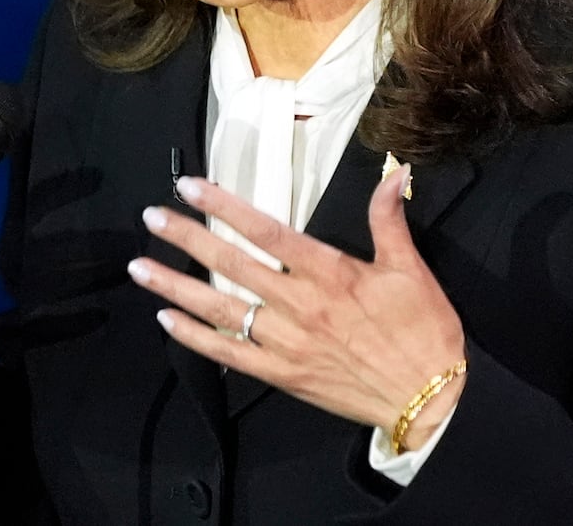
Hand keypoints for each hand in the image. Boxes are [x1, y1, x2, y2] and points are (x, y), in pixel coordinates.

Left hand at [128, 170, 466, 449]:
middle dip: (188, 238)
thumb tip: (392, 171)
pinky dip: (197, 338)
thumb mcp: (411, 268)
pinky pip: (229, 355)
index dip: (225, 206)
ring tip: (141, 267)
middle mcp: (300, 304)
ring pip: (221, 309)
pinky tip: (168, 321)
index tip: (190, 187)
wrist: (431, 401)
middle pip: (232, 264)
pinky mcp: (283, 375)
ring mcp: (287, 343)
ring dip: (177, 287)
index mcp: (330, 272)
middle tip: (151, 218)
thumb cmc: (424, 332)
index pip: (266, 231)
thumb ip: (388, 218)